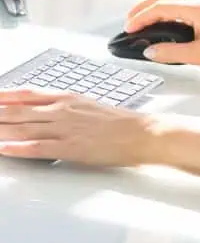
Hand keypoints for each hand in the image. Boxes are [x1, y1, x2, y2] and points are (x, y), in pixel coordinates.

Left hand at [0, 89, 156, 165]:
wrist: (142, 132)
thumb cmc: (121, 122)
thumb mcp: (90, 105)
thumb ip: (67, 106)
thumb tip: (48, 109)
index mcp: (68, 98)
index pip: (26, 94)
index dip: (3, 96)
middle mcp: (62, 110)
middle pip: (17, 111)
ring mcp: (65, 128)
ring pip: (23, 128)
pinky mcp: (71, 147)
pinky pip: (38, 148)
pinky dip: (17, 148)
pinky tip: (3, 148)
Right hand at [125, 0, 199, 70]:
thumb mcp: (199, 55)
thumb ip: (171, 53)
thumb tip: (149, 51)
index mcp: (196, 9)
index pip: (160, 7)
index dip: (141, 17)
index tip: (129, 29)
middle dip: (143, 7)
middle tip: (130, 21)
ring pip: (172, 0)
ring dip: (154, 8)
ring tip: (142, 22)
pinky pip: (181, 7)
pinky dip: (166, 12)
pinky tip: (162, 25)